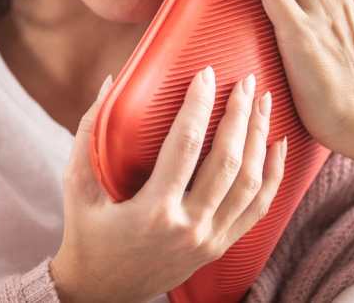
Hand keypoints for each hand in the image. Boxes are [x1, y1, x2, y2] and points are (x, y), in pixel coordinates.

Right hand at [50, 67, 285, 302]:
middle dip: (240, 115)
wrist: (101, 291)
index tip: (207, 73)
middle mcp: (188, 227)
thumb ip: (89, 131)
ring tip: (264, 102)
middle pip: (228, 161)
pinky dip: (273, 175)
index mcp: (153, 210)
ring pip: (250, 183)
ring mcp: (209, 240)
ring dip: (260, 138)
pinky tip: (277, 145)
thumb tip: (112, 81)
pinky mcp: (219, 247)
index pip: (185, 145)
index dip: (199, 105)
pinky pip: (258, 209)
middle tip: (246, 80)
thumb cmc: (86, 233)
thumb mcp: (76, 184)